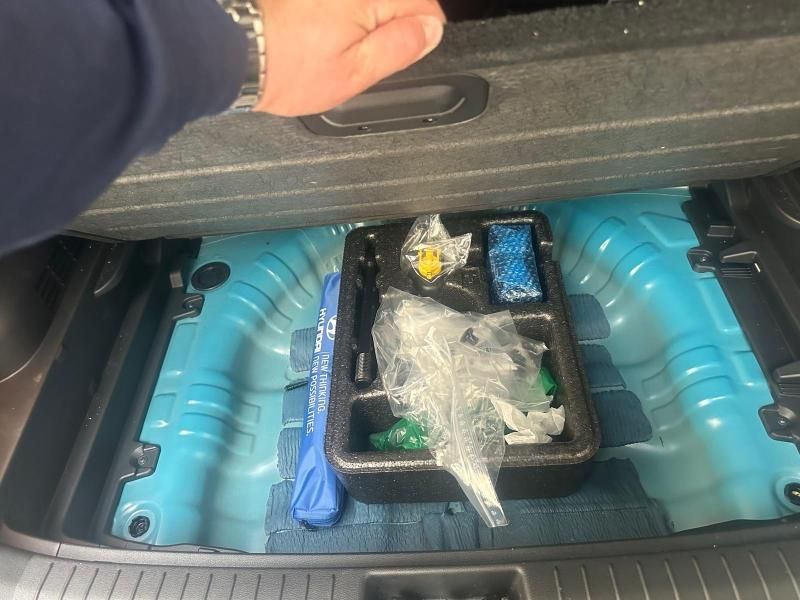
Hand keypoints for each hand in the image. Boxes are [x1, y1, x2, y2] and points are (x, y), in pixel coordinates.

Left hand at [254, 0, 445, 115]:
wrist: (233, 51)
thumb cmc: (286, 67)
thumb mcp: (354, 72)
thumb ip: (400, 47)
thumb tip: (431, 30)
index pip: (425, 6)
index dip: (420, 33)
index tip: (403, 51)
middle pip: (396, 0)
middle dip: (386, 23)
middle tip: (356, 53)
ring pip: (367, 4)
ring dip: (362, 19)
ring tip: (329, 43)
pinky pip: (340, 6)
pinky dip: (335, 16)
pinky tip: (316, 33)